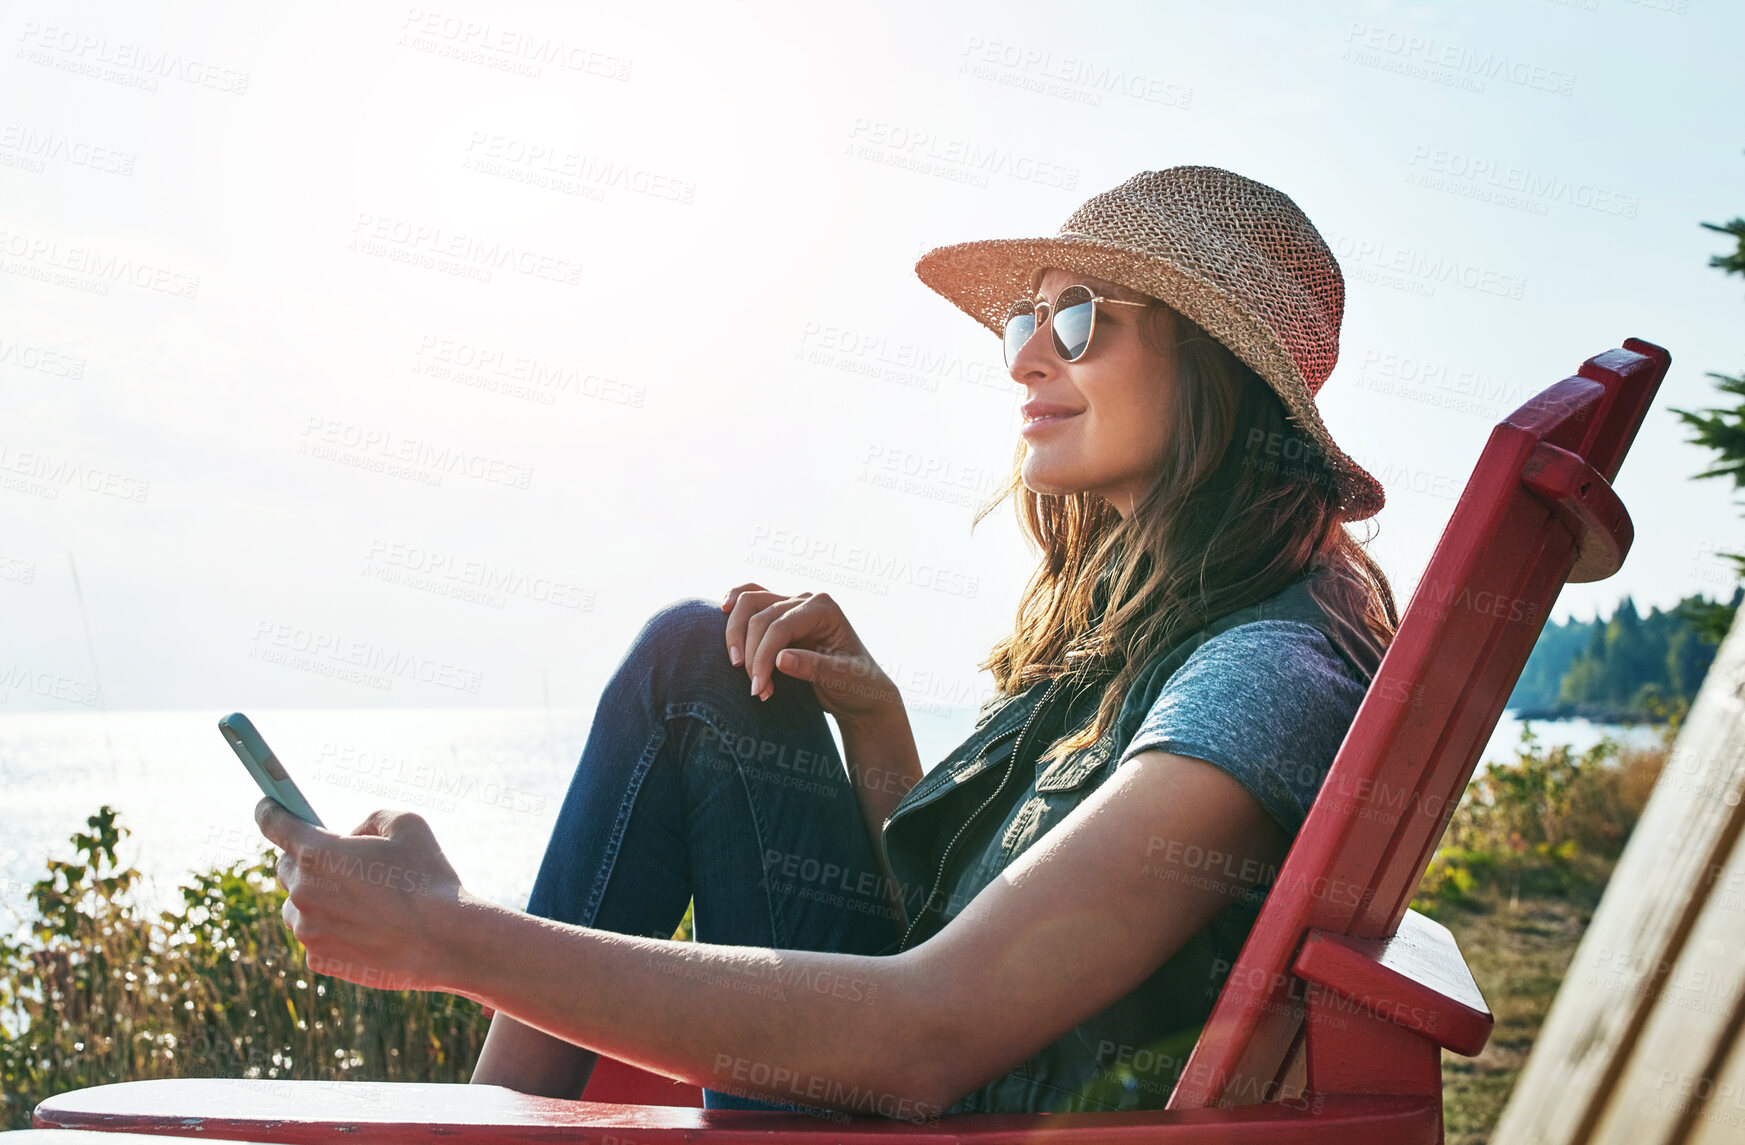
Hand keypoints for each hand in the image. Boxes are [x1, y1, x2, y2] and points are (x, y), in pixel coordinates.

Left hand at [254, 796, 467, 992]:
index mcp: (317, 851)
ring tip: (357, 901)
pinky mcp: (319, 959)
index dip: (269, 810)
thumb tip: (353, 836)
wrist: (445, 941)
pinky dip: (331, 929)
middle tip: (339, 863)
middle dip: (306, 861)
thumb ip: (370, 819)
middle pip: (285, 867)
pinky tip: (365, 928)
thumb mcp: (407, 824)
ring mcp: (308, 929)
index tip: (268, 806)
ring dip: (316, 898)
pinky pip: (314, 937)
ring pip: (297, 906)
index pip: (273, 823)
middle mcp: (302, 890)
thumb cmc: (429, 877)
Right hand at [720, 583, 902, 726]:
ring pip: (749, 603)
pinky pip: (751, 600)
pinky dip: (735, 606)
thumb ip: (814, 667)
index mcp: (824, 608)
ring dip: (737, 636)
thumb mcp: (844, 679)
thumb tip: (780, 659)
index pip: (780, 626)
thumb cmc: (859, 685)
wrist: (861, 692)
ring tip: (739, 669)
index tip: (757, 688)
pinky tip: (722, 611)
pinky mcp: (779, 616)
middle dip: (750, 654)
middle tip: (755, 689)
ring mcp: (791, 604)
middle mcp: (806, 600)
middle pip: (759, 614)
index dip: (762, 656)